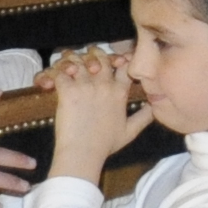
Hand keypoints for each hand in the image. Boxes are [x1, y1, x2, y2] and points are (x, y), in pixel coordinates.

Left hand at [44, 47, 147, 181]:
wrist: (83, 154)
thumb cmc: (105, 144)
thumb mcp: (130, 131)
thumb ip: (144, 117)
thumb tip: (155, 107)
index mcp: (119, 92)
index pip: (124, 65)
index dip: (119, 58)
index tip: (114, 61)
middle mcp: (104, 84)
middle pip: (100, 57)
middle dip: (93, 53)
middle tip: (86, 58)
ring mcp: (85, 86)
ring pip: (78, 60)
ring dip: (71, 60)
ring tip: (66, 63)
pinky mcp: (68, 92)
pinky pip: (60, 73)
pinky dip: (54, 73)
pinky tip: (52, 79)